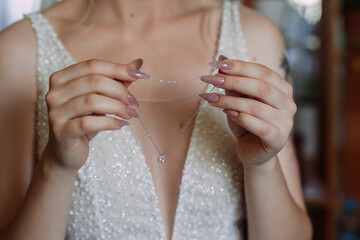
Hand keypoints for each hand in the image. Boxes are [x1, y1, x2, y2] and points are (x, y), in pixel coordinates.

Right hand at [42, 58, 149, 174]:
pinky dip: (110, 123)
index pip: (92, 65)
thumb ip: (116, 80)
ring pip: (93, 101)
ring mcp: (55, 112)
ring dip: (118, 107)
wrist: (66, 152)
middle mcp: (55, 92)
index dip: (119, 69)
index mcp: (62, 78)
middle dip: (120, 91)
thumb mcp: (101, 98)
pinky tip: (121, 125)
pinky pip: (89, 122)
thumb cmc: (84, 121)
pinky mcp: (61, 132)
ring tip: (130, 114)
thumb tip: (138, 62)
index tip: (140, 76)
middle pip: (94, 82)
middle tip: (134, 103)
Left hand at [200, 56, 295, 165]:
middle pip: (261, 86)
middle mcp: (288, 103)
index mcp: (282, 88)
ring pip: (256, 107)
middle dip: (232, 81)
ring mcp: (286, 122)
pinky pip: (259, 126)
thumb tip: (221, 58)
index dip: (239, 66)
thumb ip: (233, 81)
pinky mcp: (278, 139)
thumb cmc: (246, 122)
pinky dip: (241, 118)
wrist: (252, 151)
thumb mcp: (237, 99)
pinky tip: (228, 113)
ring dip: (230, 101)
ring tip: (211, 98)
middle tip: (210, 79)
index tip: (216, 64)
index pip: (262, 71)